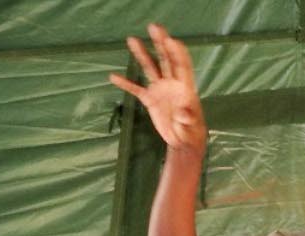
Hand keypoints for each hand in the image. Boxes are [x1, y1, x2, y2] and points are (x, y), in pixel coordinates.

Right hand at [109, 24, 206, 152]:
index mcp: (185, 88)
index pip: (182, 65)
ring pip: (149, 68)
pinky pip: (136, 89)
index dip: (177, 52)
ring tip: (131, 39)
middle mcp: (172, 84)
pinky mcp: (150, 100)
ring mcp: (160, 90)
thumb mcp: (191, 128)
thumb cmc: (191, 133)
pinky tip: (113, 76)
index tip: (170, 40)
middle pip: (165, 59)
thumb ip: (188, 118)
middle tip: (154, 26)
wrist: (183, 141)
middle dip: (160, 43)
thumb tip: (183, 112)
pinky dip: (125, 84)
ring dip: (141, 54)